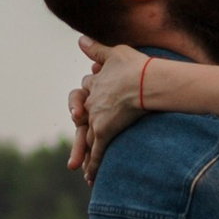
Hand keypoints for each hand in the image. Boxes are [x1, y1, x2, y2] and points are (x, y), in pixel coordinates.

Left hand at [72, 37, 149, 176]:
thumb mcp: (114, 52)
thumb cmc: (135, 66)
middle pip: (81, 124)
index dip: (83, 106)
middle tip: (73, 158)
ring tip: (80, 169)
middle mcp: (91, 104)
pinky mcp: (105, 133)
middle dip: (78, 141)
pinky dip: (93, 167)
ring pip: (86, 141)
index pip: (85, 97)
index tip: (81, 115)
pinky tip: (90, 179)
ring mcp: (96, 119)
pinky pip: (97, 154)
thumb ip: (97, 49)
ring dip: (83, 156)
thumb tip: (80, 39)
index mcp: (94, 86)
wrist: (145, 81)